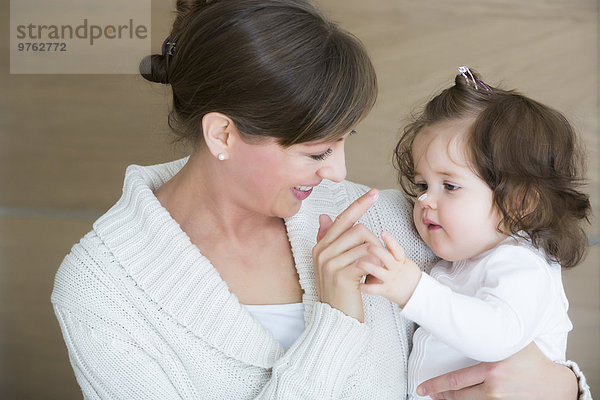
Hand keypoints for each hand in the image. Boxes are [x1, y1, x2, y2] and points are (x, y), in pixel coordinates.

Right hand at [313, 189, 380, 321]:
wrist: (336, 318)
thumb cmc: (338, 290)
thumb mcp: (330, 263)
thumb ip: (328, 239)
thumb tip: (324, 215)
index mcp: (320, 246)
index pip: (343, 218)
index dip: (359, 205)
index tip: (374, 193)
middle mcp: (322, 252)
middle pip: (358, 229)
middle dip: (375, 241)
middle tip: (379, 257)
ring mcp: (330, 263)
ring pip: (365, 244)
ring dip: (377, 255)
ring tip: (376, 269)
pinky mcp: (341, 275)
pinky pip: (367, 259)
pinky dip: (375, 266)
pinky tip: (373, 276)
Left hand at [356, 231, 421, 306]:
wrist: (417, 294)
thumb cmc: (407, 276)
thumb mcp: (404, 262)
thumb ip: (393, 253)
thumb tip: (382, 240)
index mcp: (400, 260)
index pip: (397, 249)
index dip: (390, 240)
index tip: (382, 232)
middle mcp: (396, 268)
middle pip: (386, 257)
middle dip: (375, 251)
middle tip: (365, 246)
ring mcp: (391, 279)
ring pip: (377, 271)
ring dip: (366, 265)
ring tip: (356, 263)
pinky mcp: (387, 290)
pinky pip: (374, 289)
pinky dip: (365, 287)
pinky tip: (358, 284)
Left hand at [416, 342, 578, 398]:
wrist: (556, 386)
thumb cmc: (534, 362)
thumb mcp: (511, 344)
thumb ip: (491, 337)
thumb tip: (469, 319)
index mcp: (491, 368)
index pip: (455, 380)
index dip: (435, 385)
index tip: (422, 387)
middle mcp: (494, 388)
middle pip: (457, 396)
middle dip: (439, 395)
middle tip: (427, 393)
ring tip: (440, 398)